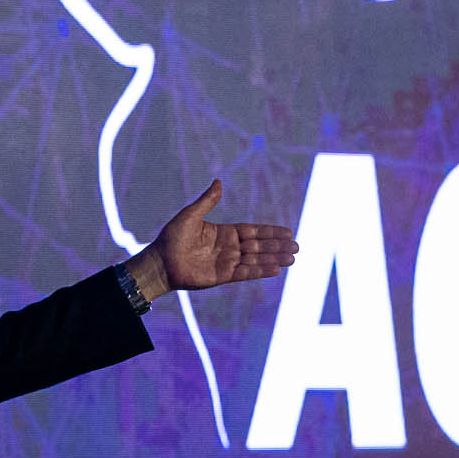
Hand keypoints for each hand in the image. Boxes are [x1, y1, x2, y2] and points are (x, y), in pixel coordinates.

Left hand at [129, 180, 297, 300]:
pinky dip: (260, 271)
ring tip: (293, 258)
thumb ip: (207, 201)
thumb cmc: (172, 237)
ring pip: (256, 260)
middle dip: (278, 246)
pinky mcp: (223, 276)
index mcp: (224, 232)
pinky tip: (276, 269)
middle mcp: (229, 248)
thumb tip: (219, 182)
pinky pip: (245, 272)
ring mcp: (227, 262)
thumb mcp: (190, 215)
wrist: (161, 261)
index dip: (270, 232)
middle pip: (259, 246)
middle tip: (297, 246)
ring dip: (274, 258)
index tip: (288, 232)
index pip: (253, 231)